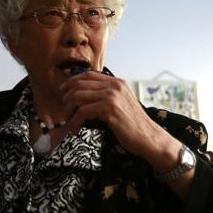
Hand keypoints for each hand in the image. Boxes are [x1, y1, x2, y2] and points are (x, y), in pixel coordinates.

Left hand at [59, 71, 180, 168]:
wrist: (149, 137)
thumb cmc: (134, 125)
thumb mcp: (122, 104)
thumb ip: (107, 96)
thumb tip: (83, 98)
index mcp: (117, 82)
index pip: (88, 75)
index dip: (72, 82)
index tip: (63, 91)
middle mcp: (114, 86)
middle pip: (79, 84)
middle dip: (67, 98)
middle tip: (65, 112)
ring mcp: (112, 96)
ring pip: (78, 97)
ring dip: (69, 111)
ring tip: (69, 122)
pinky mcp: (109, 109)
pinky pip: (82, 111)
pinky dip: (75, 122)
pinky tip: (76, 129)